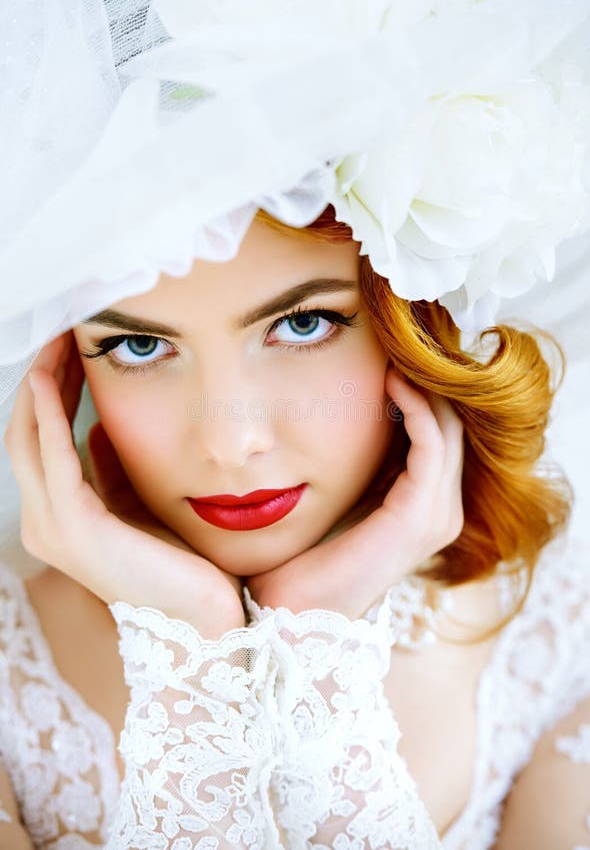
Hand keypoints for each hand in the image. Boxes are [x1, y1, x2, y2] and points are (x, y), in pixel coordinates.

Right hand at [3, 332, 243, 637]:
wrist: (202, 617)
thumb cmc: (177, 563)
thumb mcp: (135, 506)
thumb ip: (110, 473)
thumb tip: (96, 430)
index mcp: (58, 520)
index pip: (39, 443)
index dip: (47, 394)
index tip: (65, 351)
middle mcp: (43, 524)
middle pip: (25, 434)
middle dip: (41, 379)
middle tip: (60, 333)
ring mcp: (53, 529)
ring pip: (30, 438)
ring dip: (42, 385)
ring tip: (58, 341)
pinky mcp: (76, 527)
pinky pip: (53, 456)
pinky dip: (49, 413)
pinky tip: (53, 376)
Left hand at [247, 367, 463, 618]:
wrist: (290, 610)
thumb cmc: (303, 553)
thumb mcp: (337, 494)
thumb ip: (355, 462)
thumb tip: (345, 410)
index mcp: (422, 508)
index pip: (440, 435)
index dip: (422, 393)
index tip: (394, 355)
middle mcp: (441, 512)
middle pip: (452, 427)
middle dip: (430, 384)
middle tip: (401, 345)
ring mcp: (436, 517)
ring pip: (449, 430)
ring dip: (426, 389)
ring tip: (398, 356)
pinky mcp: (420, 517)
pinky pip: (432, 445)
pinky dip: (417, 409)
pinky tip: (393, 382)